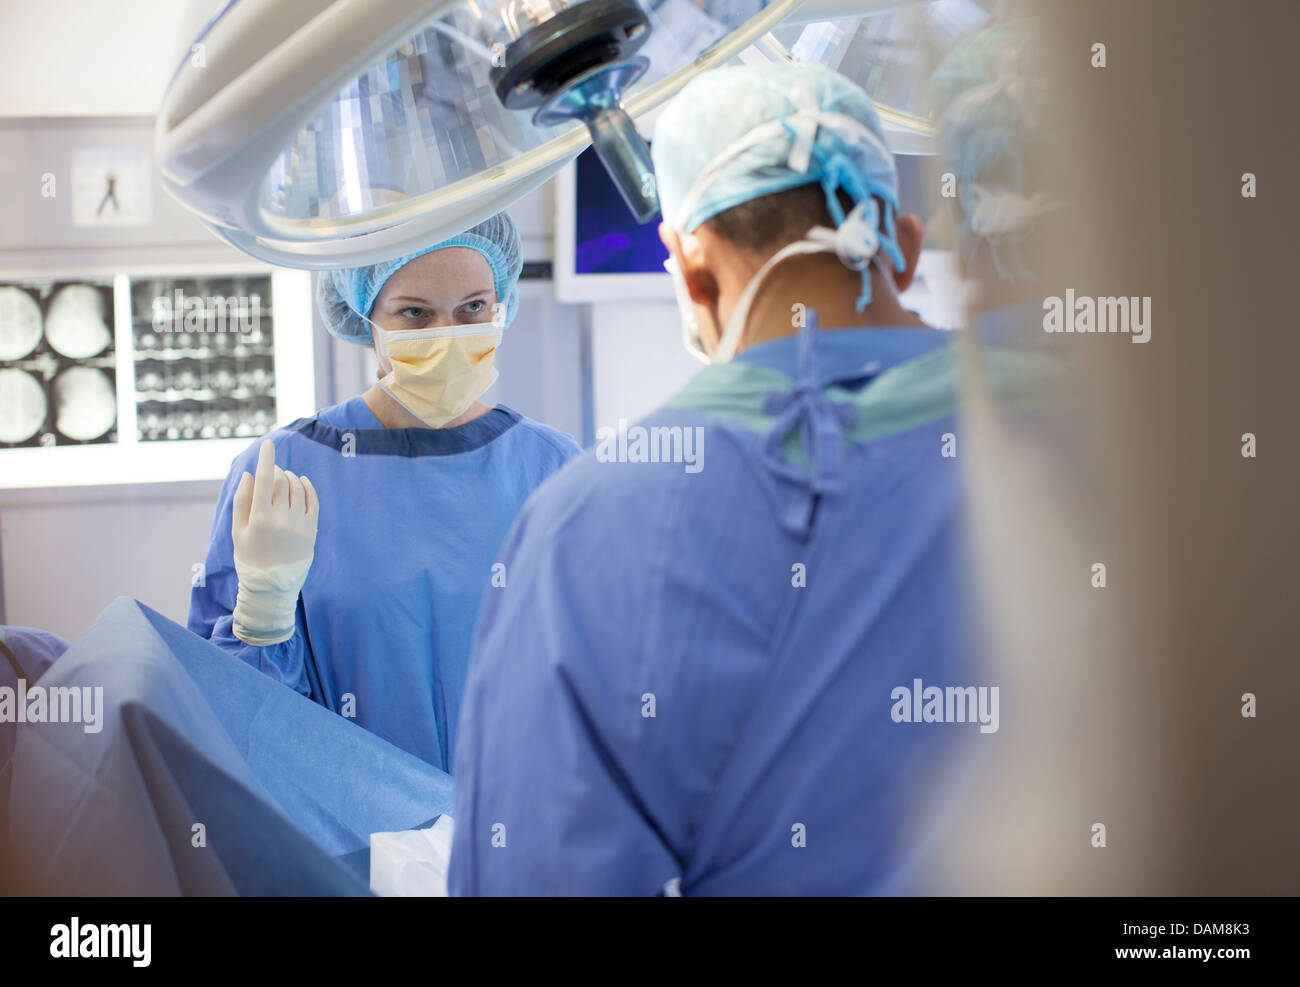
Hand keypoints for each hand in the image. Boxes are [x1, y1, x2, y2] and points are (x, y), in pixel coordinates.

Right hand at [230, 439, 318, 645]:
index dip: (266, 458)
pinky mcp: (311, 529)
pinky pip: (312, 500)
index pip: (265, 478)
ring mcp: (299, 524)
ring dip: (290, 477)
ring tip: (283, 479)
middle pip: (282, 480)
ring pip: (298, 488)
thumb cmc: (249, 557)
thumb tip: (249, 474)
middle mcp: (282, 518)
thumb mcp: (237, 531)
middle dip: (276, 470)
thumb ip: (241, 501)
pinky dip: (307, 487)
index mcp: (260, 518)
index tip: (267, 443)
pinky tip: (301, 482)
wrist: (272, 587)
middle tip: (271, 472)